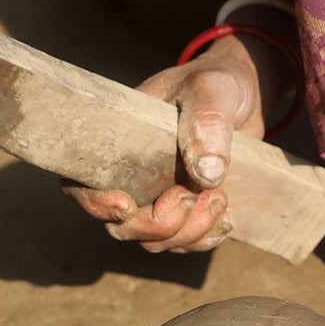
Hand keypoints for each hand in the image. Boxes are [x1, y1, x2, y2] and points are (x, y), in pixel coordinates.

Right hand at [63, 36, 267, 252]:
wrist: (244, 96)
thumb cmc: (215, 82)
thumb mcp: (212, 89)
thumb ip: (208, 123)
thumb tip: (206, 176)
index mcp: (117, 142)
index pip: (80, 183)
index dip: (94, 204)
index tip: (126, 206)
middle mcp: (131, 176)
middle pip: (123, 227)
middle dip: (159, 225)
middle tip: (192, 195)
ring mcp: (157, 197)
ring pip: (156, 241)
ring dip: (189, 232)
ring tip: (219, 196)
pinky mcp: (185, 212)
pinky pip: (185, 244)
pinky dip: (206, 238)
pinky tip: (226, 216)